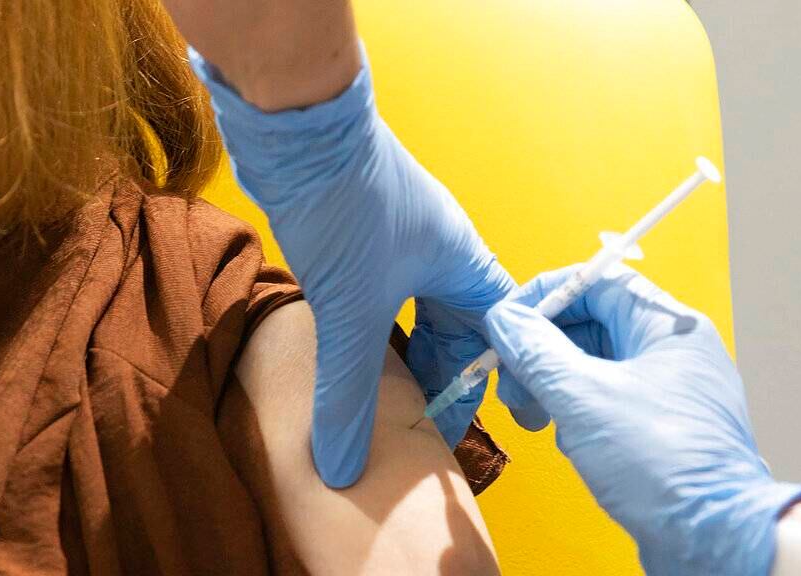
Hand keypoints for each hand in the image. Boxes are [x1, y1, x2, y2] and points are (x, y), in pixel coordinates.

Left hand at [190, 50, 514, 487]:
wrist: (298, 124)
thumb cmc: (346, 204)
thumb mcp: (352, 310)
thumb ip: (350, 393)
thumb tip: (344, 465)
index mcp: (464, 264)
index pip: (501, 334)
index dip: (502, 379)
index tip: (500, 420)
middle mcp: (442, 252)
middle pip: (459, 328)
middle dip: (446, 376)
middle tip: (428, 424)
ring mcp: (403, 241)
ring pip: (418, 312)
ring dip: (408, 355)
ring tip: (393, 402)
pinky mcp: (364, 234)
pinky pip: (383, 297)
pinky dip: (377, 331)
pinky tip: (355, 354)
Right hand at [484, 265, 800, 574]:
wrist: (713, 538)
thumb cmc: (666, 465)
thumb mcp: (584, 399)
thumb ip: (538, 352)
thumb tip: (505, 319)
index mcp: (667, 326)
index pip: (598, 280)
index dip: (547, 296)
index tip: (510, 321)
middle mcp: (673, 350)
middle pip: (592, 323)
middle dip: (544, 350)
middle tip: (512, 380)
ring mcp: (670, 389)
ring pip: (596, 365)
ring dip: (556, 384)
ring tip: (536, 416)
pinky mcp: (661, 426)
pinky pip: (608, 399)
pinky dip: (579, 412)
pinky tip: (569, 440)